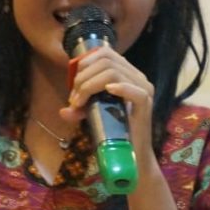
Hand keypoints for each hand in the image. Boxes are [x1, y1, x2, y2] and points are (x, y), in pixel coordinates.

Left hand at [59, 44, 156, 171]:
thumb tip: (63, 110)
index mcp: (127, 73)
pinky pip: (134, 91)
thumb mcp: (92, 115)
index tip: (74, 86)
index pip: (105, 53)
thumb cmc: (114, 132)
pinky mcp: (146, 105)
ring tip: (81, 103)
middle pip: (106, 61)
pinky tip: (108, 91)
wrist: (132, 156)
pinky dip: (119, 88)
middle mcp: (137, 77)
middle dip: (83, 77)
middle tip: (75, 99)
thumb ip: (79, 108)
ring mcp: (144, 89)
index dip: (84, 64)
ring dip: (90, 85)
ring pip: (113, 73)